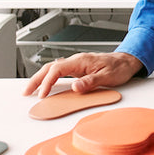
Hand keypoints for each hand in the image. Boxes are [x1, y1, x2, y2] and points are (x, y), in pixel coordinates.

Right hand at [23, 52, 143, 98]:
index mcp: (81, 61)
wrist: (127, 61)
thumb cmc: (119, 68)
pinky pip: (58, 71)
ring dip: (40, 78)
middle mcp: (76, 60)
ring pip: (52, 68)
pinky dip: (49, 77)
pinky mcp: (78, 68)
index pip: (57, 70)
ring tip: (31, 90)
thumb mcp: (107, 77)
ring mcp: (76, 64)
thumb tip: (75, 87)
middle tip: (26, 92)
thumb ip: (90, 82)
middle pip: (50, 67)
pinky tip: (45, 84)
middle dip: (36, 79)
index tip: (42, 94)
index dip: (47, 82)